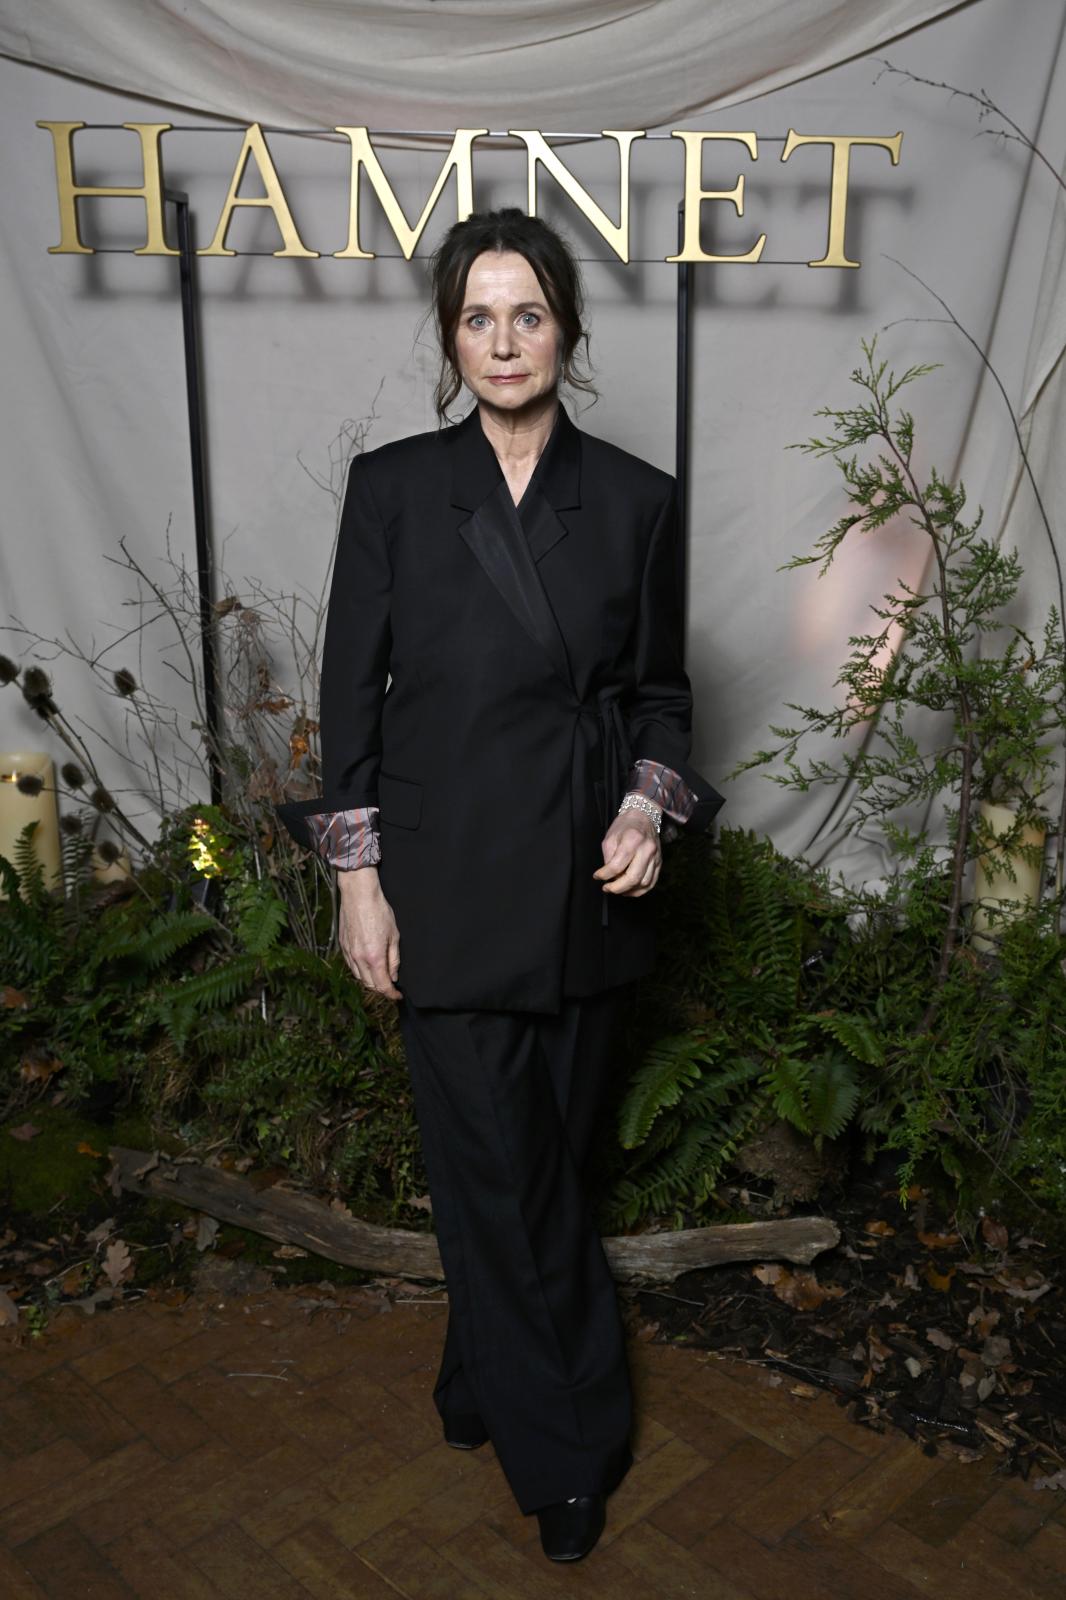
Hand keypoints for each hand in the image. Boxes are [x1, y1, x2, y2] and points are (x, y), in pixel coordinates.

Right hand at [337, 867, 401, 998]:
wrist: (358, 895)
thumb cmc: (379, 911)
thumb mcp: (394, 936)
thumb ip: (394, 959)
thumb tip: (394, 975)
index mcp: (374, 957)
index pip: (382, 985)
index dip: (391, 994)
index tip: (398, 996)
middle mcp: (359, 959)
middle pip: (369, 984)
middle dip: (381, 989)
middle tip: (391, 986)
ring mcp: (349, 953)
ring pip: (359, 977)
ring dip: (370, 981)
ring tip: (380, 977)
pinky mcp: (343, 946)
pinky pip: (351, 966)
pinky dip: (360, 971)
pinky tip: (367, 966)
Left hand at [593, 807, 661, 898]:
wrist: (643, 817)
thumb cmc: (625, 826)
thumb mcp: (610, 837)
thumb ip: (608, 857)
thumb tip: (609, 875)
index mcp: (632, 840)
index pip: (617, 866)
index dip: (604, 875)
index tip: (597, 877)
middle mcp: (646, 849)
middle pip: (633, 878)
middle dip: (617, 888)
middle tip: (607, 888)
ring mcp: (655, 857)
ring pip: (644, 883)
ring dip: (629, 891)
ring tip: (618, 889)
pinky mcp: (659, 862)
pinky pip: (652, 882)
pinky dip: (641, 890)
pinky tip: (630, 889)